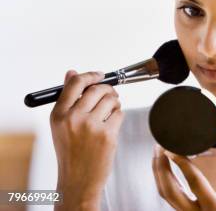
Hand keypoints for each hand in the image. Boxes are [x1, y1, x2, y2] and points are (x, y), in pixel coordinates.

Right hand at [50, 70, 123, 209]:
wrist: (77, 180)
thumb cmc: (71, 151)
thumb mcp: (61, 124)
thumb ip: (68, 98)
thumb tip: (71, 73)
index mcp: (58, 114)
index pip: (76, 83)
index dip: (90, 75)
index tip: (99, 74)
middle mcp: (73, 118)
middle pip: (98, 89)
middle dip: (108, 90)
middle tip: (109, 95)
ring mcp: (91, 126)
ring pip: (111, 100)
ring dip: (114, 103)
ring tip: (109, 113)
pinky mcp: (107, 134)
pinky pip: (119, 113)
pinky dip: (118, 116)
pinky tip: (111, 126)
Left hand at [152, 135, 215, 210]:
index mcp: (213, 207)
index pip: (195, 182)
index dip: (182, 164)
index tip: (173, 149)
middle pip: (170, 191)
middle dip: (161, 167)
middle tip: (160, 146)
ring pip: (165, 194)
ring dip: (159, 172)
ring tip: (158, 152)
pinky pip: (168, 196)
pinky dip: (162, 179)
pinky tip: (163, 166)